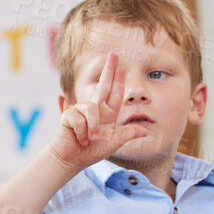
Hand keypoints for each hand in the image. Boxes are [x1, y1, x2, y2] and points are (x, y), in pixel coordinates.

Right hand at [50, 52, 148, 171]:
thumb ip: (127, 135)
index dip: (118, 80)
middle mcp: (94, 108)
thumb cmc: (91, 151)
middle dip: (108, 69)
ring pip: (91, 110)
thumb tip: (144, 131)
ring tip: (89, 140)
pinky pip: (80, 119)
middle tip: (113, 54)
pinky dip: (82, 132)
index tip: (122, 67)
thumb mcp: (114, 143)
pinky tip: (79, 138)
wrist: (72, 159)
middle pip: (103, 84)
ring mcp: (80, 110)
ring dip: (92, 129)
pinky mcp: (69, 115)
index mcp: (106, 114)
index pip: (115, 94)